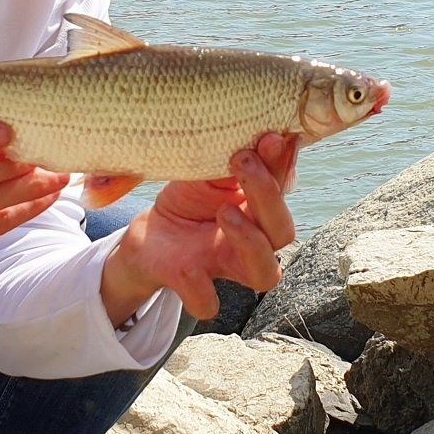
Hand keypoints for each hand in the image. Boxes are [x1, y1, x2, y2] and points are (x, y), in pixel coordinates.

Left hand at [103, 133, 300, 321]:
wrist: (150, 232)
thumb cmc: (190, 197)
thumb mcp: (209, 169)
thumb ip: (234, 157)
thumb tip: (263, 132)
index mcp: (260, 210)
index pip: (284, 190)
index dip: (283, 166)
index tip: (270, 138)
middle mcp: (254, 242)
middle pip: (283, 231)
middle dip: (268, 196)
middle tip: (242, 161)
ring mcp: (226, 266)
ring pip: (264, 273)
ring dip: (251, 241)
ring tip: (225, 211)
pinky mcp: (193, 283)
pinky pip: (209, 302)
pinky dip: (202, 291)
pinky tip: (191, 267)